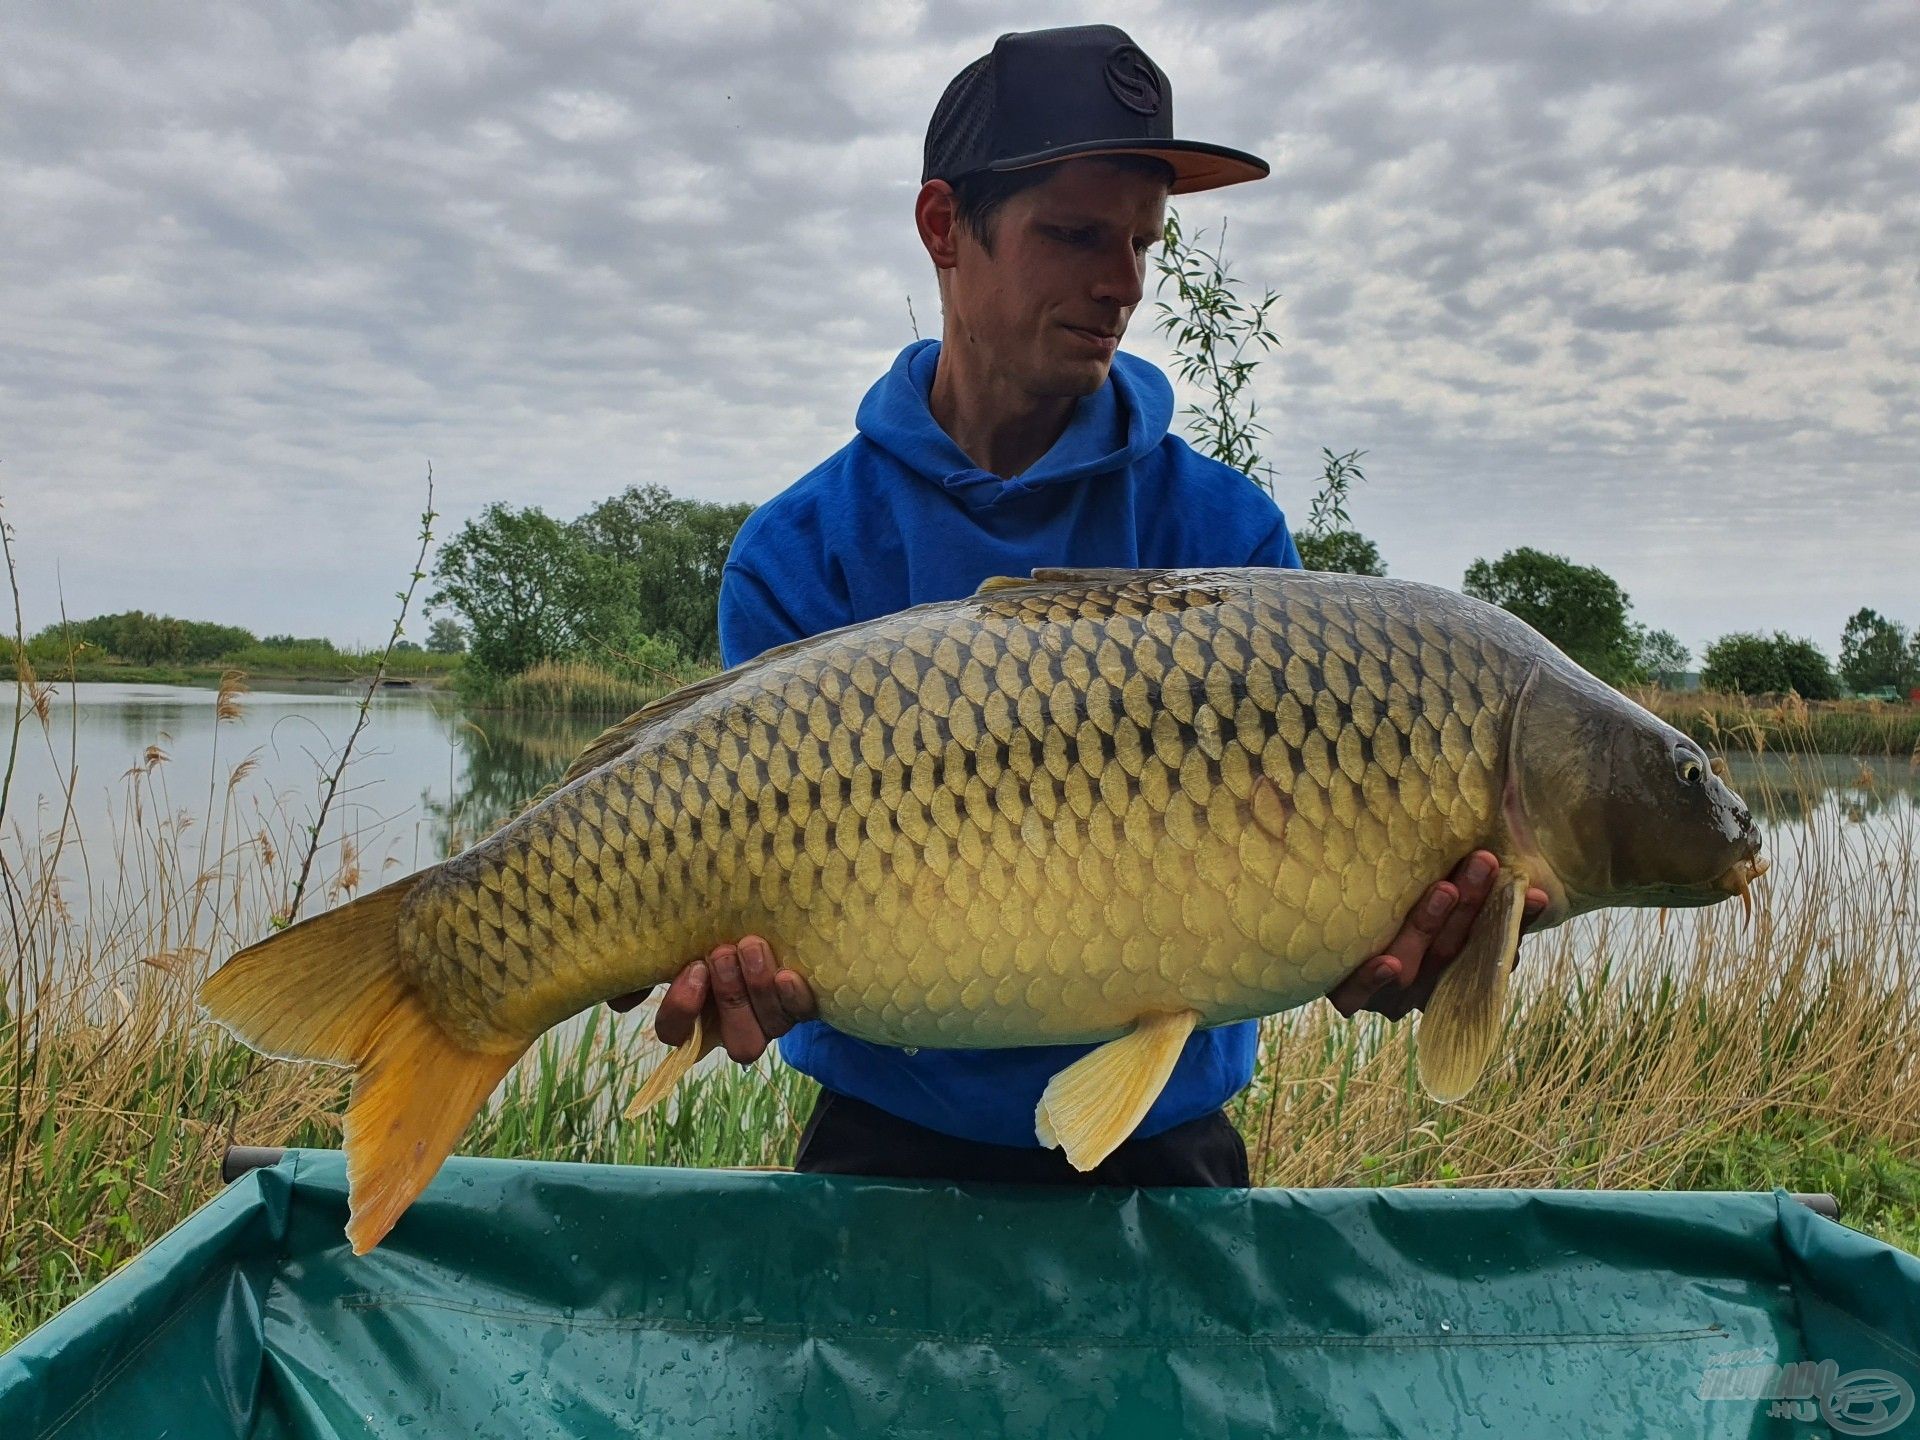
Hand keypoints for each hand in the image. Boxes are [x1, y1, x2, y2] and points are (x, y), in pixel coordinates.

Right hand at [607, 935, 818, 1061]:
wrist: (758, 891)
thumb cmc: (706, 917)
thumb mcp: (670, 935)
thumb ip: (643, 966)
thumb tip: (621, 1004)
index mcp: (696, 1011)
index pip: (678, 1035)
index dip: (683, 1010)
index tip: (692, 969)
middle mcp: (736, 1020)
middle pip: (739, 1044)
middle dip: (729, 1000)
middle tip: (721, 954)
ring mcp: (772, 1011)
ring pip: (770, 1029)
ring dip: (757, 990)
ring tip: (750, 946)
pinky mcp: (801, 997)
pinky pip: (803, 1012)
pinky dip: (794, 997)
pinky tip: (787, 974)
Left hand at [1326, 851, 1548, 1020]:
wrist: (1313, 942)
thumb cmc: (1380, 905)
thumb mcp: (1415, 886)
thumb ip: (1451, 871)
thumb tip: (1495, 819)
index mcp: (1450, 966)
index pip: (1491, 948)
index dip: (1515, 922)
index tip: (1536, 893)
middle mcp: (1424, 985)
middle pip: (1453, 950)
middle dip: (1472, 907)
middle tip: (1485, 863)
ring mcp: (1387, 995)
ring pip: (1414, 965)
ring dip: (1431, 926)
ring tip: (1444, 888)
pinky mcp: (1347, 997)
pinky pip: (1359, 994)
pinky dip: (1375, 979)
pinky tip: (1389, 963)